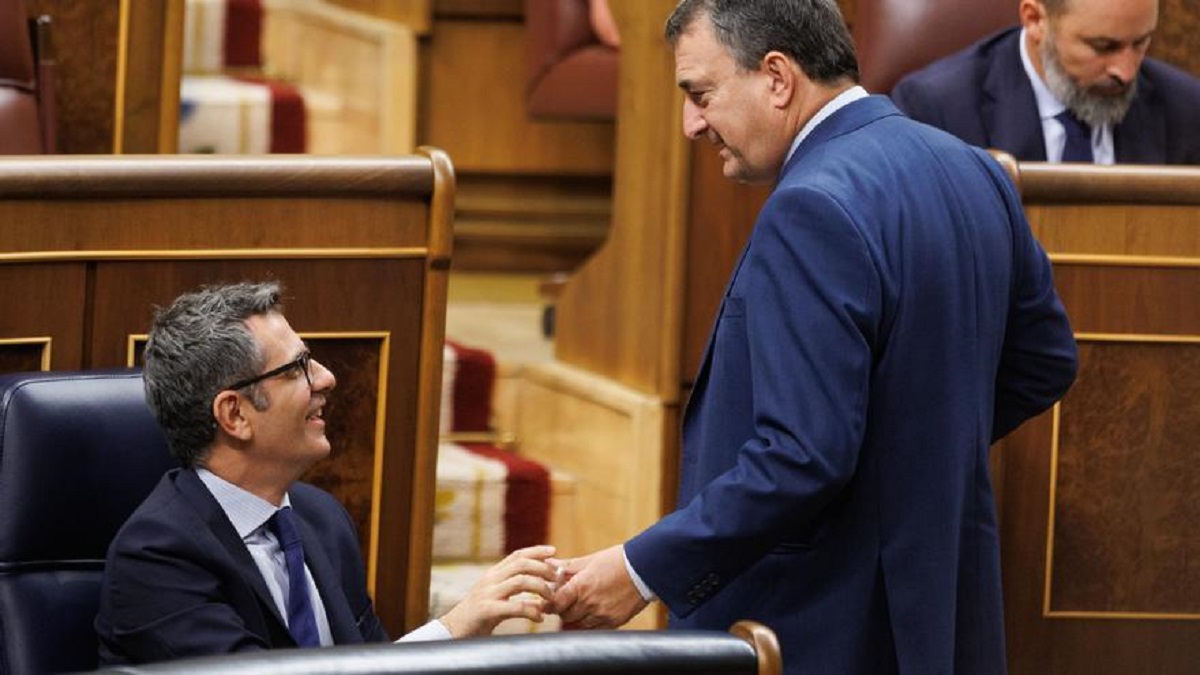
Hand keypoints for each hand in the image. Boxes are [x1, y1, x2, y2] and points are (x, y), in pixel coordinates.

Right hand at [439, 545, 558, 637]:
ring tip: (551, 598)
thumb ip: (514, 593)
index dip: (536, 551)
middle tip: (557, 578)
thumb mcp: (495, 599)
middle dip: (543, 568)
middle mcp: (490, 580)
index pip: (516, 555)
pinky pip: (514, 607)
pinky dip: (531, 611)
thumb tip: (540, 596)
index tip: (553, 551)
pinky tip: (539, 618)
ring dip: (540, 588)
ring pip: (520, 581)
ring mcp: (488, 594)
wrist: (452, 632)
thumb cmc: (477, 617)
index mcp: (493, 575)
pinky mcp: (487, 610)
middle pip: (521, 564)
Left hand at [549, 544, 648, 629]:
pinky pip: (594, 629)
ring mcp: (602, 614)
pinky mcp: (614, 622)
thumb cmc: (617, 560)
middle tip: (565, 602)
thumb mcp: (591, 560)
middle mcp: (590, 603)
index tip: (547, 603)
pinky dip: (589, 623)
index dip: (549, 604)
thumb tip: (548, 565)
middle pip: (565, 615)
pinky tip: (592, 613)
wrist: (645, 568)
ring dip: (576, 617)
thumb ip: (568, 566)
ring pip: (578, 624)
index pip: (556, 603)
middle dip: (562, 609)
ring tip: (580, 606)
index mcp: (581, 585)